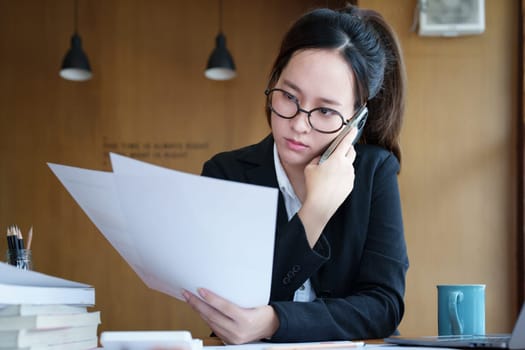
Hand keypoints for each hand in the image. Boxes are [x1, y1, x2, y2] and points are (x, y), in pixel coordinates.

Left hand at [182, 288, 278, 344]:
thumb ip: (239, 296)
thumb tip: (222, 284)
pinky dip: (205, 318)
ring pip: (209, 323)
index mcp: (246, 319)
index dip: (211, 298)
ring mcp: (232, 338)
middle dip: (197, 303)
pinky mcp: (228, 341)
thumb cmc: (264, 312)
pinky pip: (212, 328)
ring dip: (198, 310)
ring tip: (190, 299)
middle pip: (212, 316)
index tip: (200, 290)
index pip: (224, 307)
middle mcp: (238, 331)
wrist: (271, 327)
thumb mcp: (255, 301)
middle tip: (187, 293)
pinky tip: (199, 310)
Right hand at [299, 127, 357, 246]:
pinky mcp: (350, 184)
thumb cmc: (314, 185)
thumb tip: (322, 158)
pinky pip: (348, 175)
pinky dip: (343, 175)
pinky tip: (332, 181)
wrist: (320, 205)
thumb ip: (318, 159)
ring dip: (343, 163)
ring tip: (331, 171)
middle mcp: (346, 166)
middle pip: (351, 151)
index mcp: (336, 158)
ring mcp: (350, 176)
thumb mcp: (310, 168)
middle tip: (339, 150)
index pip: (346, 141)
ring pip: (349, 164)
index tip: (353, 128)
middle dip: (347, 148)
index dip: (350, 133)